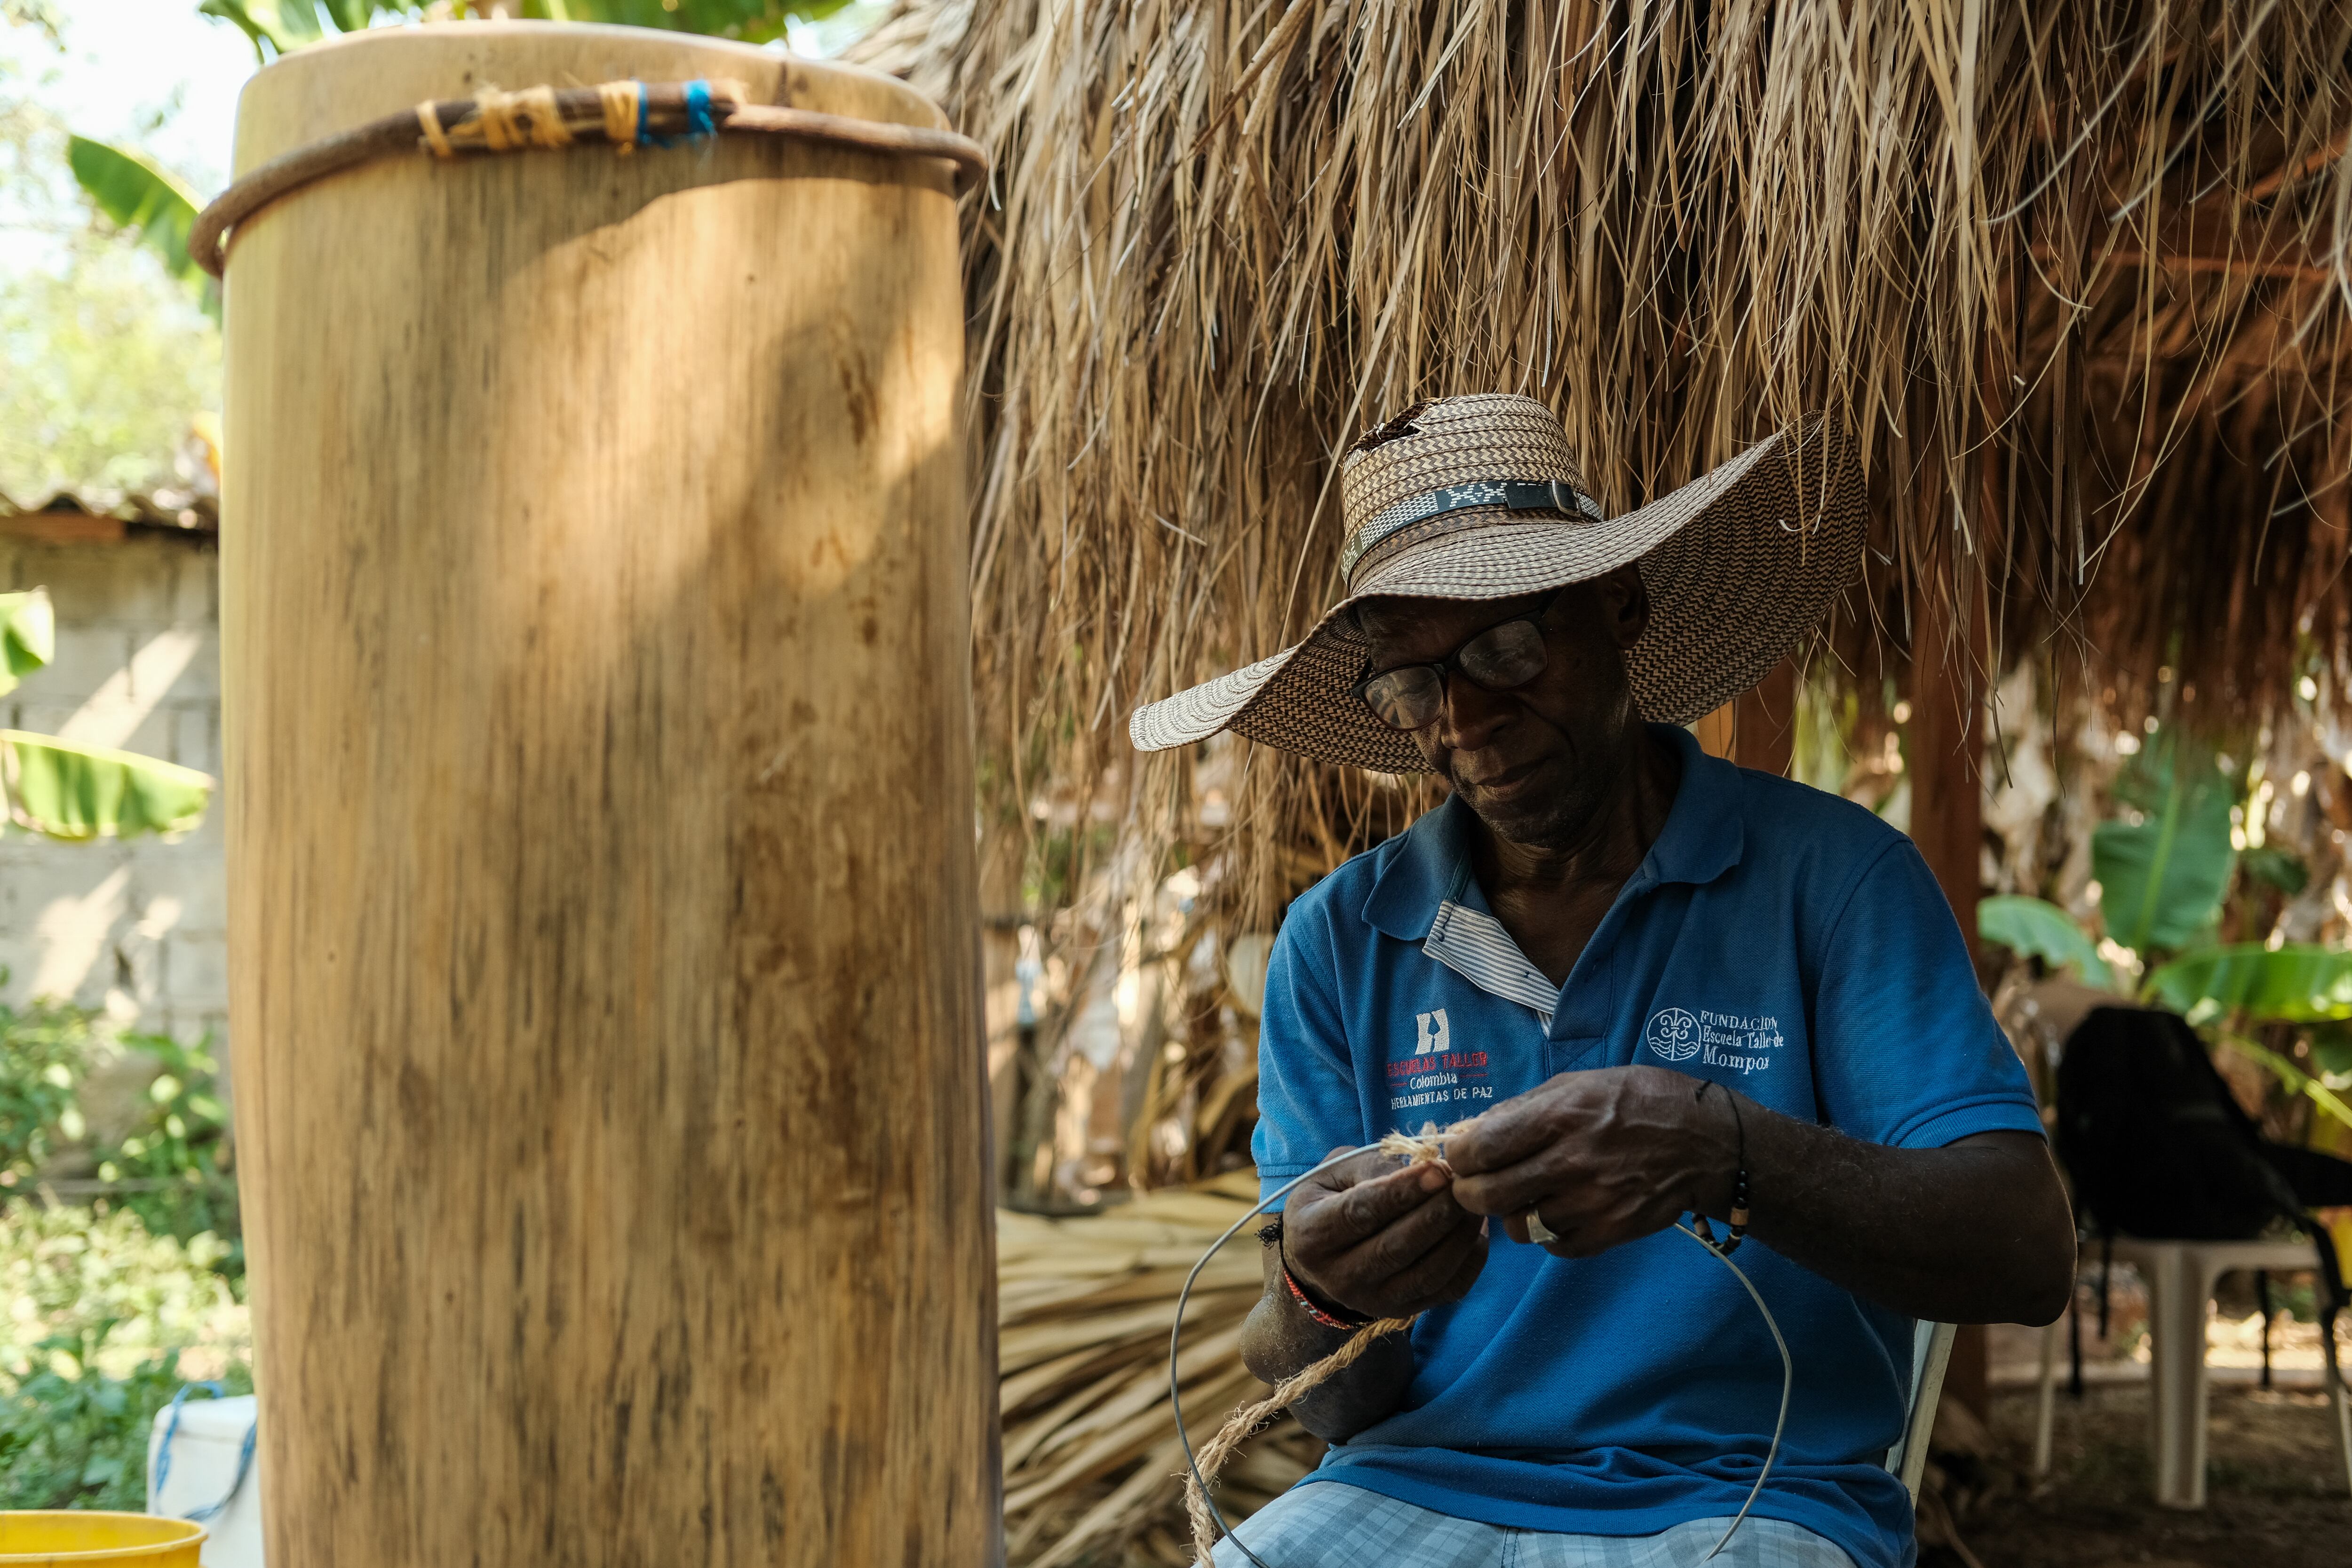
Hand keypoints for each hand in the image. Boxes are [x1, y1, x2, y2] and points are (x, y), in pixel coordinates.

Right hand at [1281, 1146, 1487, 1319]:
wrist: (1322, 1260)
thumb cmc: (1331, 1200)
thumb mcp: (1335, 1173)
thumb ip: (1372, 1166)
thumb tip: (1424, 1167)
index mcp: (1313, 1236)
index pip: (1360, 1213)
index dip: (1401, 1191)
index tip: (1438, 1169)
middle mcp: (1340, 1277)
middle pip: (1396, 1247)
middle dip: (1437, 1212)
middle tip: (1463, 1182)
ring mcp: (1373, 1301)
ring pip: (1427, 1273)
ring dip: (1458, 1236)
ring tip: (1473, 1201)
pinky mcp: (1404, 1312)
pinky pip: (1448, 1290)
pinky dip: (1470, 1260)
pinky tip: (1477, 1229)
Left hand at [1445, 1067, 1733, 1257]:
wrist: (1705, 1142)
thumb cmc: (1637, 1102)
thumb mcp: (1578, 1084)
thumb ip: (1521, 1109)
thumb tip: (1469, 1131)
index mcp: (1559, 1116)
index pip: (1480, 1148)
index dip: (1458, 1156)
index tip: (1460, 1156)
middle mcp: (1571, 1162)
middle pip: (1488, 1196)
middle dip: (1470, 1192)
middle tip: (1476, 1185)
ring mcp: (1591, 1204)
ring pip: (1517, 1227)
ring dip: (1511, 1214)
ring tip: (1524, 1197)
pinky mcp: (1609, 1234)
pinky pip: (1553, 1246)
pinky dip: (1547, 1233)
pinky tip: (1558, 1211)